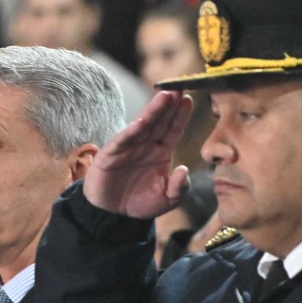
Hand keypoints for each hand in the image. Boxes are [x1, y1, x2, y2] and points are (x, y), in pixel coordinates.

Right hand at [84, 91, 194, 219]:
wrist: (113, 216)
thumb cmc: (140, 203)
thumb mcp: (167, 200)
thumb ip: (180, 187)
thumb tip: (184, 169)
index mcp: (162, 152)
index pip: (174, 129)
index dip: (181, 115)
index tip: (189, 99)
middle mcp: (146, 145)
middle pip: (160, 120)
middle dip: (170, 104)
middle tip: (179, 86)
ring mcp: (129, 147)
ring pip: (144, 124)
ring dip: (154, 110)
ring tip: (166, 95)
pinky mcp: (112, 154)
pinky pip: (123, 139)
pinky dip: (132, 130)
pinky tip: (142, 120)